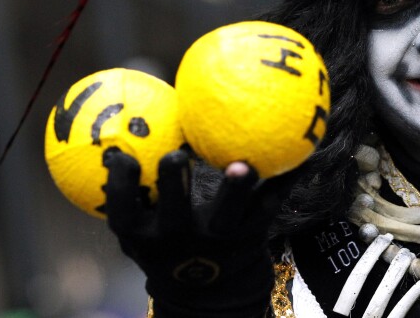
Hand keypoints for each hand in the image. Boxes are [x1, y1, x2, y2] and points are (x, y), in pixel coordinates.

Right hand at [102, 148, 289, 317]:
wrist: (210, 289)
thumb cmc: (167, 241)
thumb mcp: (140, 226)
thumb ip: (131, 188)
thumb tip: (117, 131)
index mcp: (146, 235)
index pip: (123, 213)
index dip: (120, 187)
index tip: (121, 157)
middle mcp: (181, 240)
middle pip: (175, 215)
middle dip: (174, 187)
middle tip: (175, 157)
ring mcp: (220, 239)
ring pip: (230, 215)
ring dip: (236, 189)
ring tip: (241, 165)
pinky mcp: (254, 232)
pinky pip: (272, 200)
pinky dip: (287, 177)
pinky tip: (302, 154)